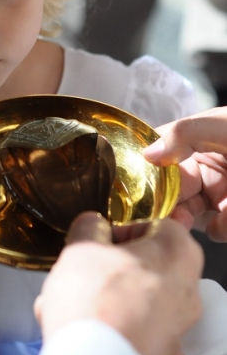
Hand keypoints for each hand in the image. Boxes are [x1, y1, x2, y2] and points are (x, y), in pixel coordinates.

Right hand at [34, 212, 202, 354]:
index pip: (153, 224)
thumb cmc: (96, 302)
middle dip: (109, 263)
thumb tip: (92, 225)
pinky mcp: (160, 348)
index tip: (100, 239)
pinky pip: (132, 320)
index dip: (121, 230)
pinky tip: (79, 318)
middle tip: (84, 266)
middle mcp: (186, 288)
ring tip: (71, 295)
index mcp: (178, 252)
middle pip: (144, 262)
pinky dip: (109, 316)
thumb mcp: (82, 245)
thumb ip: (89, 226)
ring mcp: (175, 322)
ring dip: (104, 290)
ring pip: (134, 293)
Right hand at [144, 108, 226, 240]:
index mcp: (197, 139)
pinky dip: (223, 226)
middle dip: (166, 203)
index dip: (144, 168)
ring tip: (217, 209)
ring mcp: (221, 193)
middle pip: (170, 188)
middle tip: (166, 216)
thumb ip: (185, 133)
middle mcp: (206, 166)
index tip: (135, 184)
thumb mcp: (224, 125)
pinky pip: (218, 229)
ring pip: (191, 213)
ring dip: (195, 218)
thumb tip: (148, 152)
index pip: (159, 151)